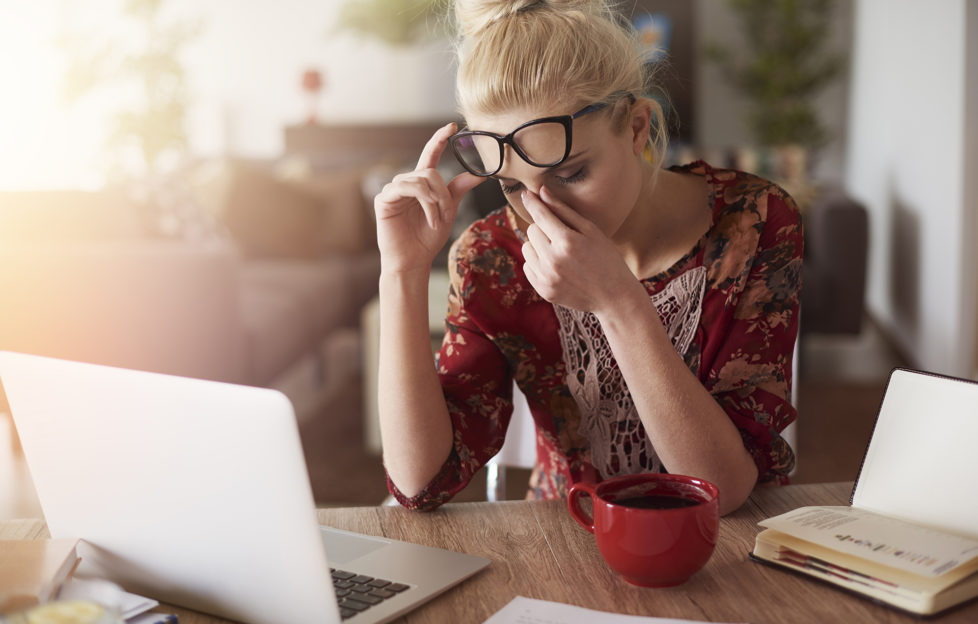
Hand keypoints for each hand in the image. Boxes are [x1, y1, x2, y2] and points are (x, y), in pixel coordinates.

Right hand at [374, 123, 482, 273]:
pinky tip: (429, 218)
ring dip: (435, 201)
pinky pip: (407, 188)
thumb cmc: (427, 238)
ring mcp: (393, 190)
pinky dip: (424, 203)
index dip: (439, 139)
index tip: (452, 126)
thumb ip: (458, 190)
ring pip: (421, 179)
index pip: (430, 155)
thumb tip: (478, 174)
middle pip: (431, 172)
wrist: (413, 260)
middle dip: (444, 193)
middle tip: (446, 214)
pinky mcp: (384, 199)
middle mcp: (406, 182)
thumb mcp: (448, 211)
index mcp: (421, 184)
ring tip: (437, 220)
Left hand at [520, 187, 638, 313]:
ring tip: (559, 252)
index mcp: (567, 241)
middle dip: (543, 229)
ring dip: (538, 246)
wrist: (614, 296)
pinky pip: (527, 266)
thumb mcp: (591, 230)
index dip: (532, 202)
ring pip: (526, 248)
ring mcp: (547, 277)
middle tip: (562, 236)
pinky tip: (556, 266)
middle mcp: (553, 260)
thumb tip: (541, 192)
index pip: (540, 215)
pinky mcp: (543, 290)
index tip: (526, 194)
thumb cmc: (606, 258)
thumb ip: (564, 211)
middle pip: (532, 230)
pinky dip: (537, 262)